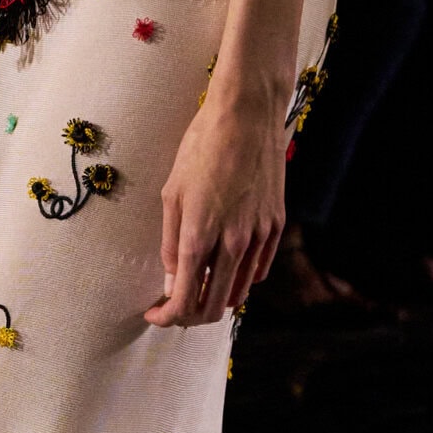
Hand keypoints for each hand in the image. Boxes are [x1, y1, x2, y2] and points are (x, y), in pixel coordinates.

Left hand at [146, 89, 286, 326]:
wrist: (246, 115)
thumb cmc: (202, 146)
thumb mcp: (172, 193)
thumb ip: (171, 242)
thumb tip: (171, 278)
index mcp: (199, 236)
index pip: (184, 300)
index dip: (167, 317)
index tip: (156, 314)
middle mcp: (232, 243)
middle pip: (213, 306)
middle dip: (190, 316)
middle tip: (176, 307)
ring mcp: (258, 236)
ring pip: (239, 292)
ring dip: (216, 299)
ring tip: (200, 286)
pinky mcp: (276, 225)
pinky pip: (259, 269)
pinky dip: (241, 279)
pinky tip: (227, 268)